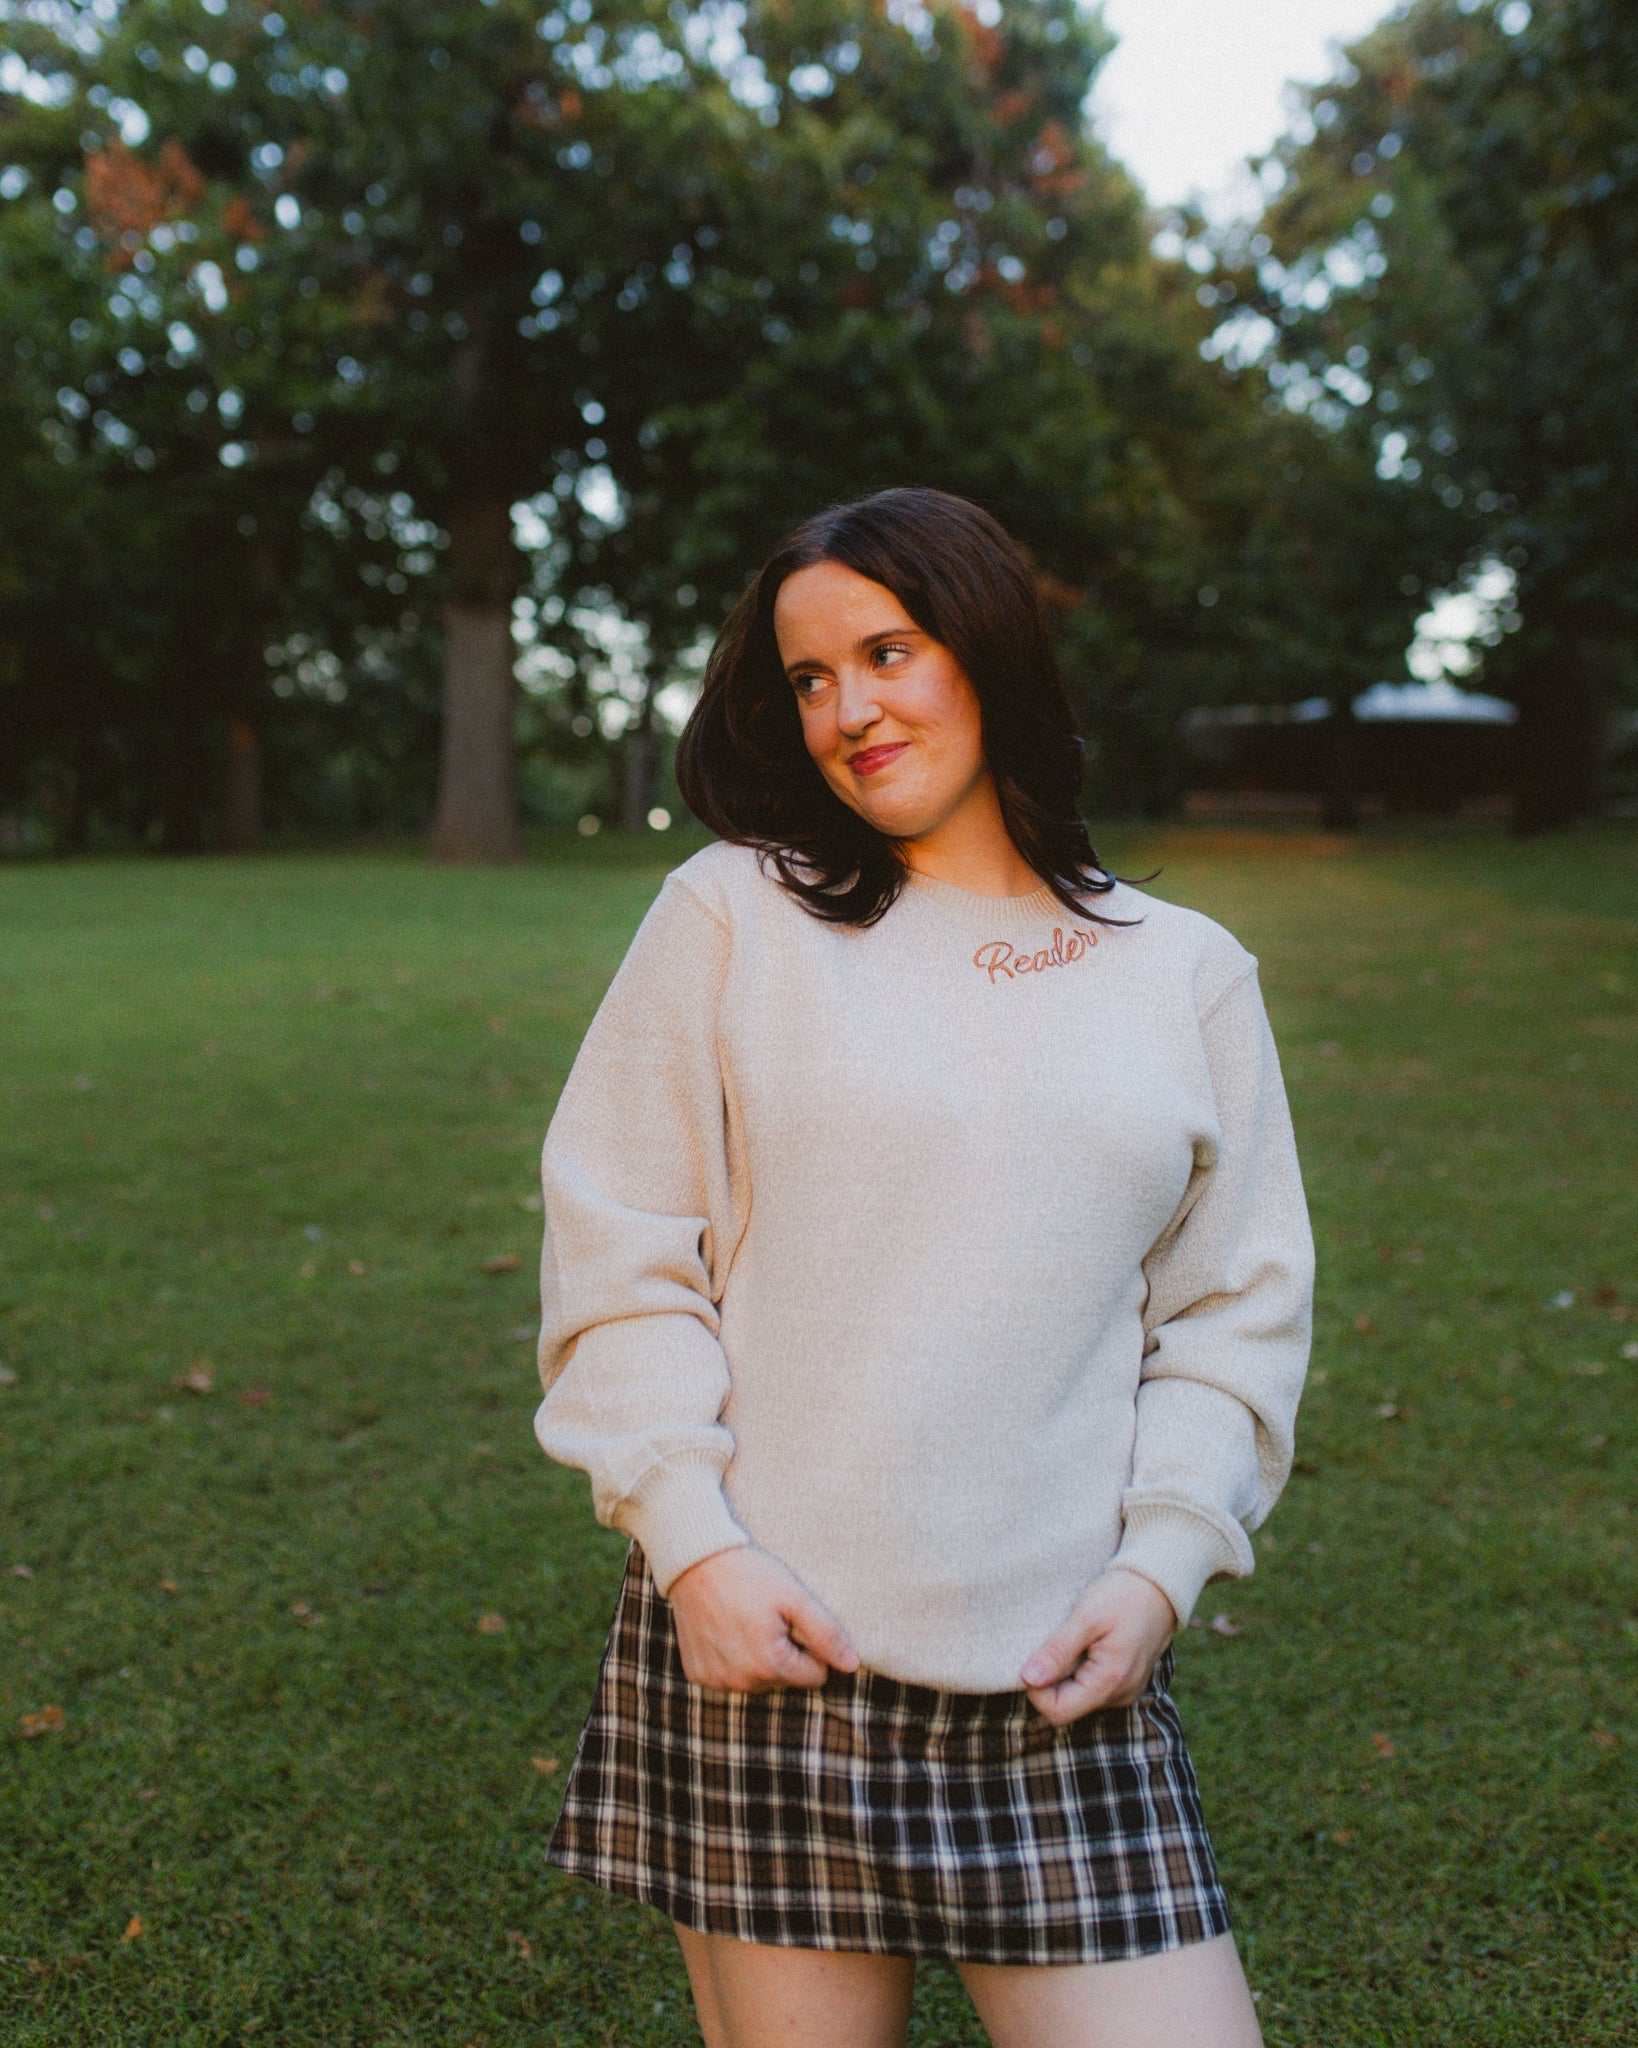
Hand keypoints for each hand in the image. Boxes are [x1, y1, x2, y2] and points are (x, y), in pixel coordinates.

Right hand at [666, 1543, 860, 1693]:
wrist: (695, 1560)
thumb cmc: (750, 1574)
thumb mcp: (795, 1596)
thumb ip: (827, 1634)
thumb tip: (851, 1666)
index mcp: (770, 1665)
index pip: (816, 1676)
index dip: (810, 1646)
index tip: (792, 1620)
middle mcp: (742, 1682)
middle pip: (786, 1680)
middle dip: (784, 1652)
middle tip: (767, 1616)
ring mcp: (717, 1681)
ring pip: (758, 1681)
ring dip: (758, 1658)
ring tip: (746, 1621)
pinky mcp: (698, 1675)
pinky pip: (729, 1677)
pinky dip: (732, 1659)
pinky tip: (725, 1630)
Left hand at [1016, 1567, 1177, 1725]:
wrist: (1160, 1586)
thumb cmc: (1123, 1596)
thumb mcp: (1085, 1617)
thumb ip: (1057, 1651)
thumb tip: (1027, 1679)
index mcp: (1110, 1682)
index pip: (1057, 1712)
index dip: (1037, 1688)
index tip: (1036, 1655)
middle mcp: (1120, 1695)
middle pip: (1066, 1706)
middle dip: (1051, 1679)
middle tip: (1056, 1641)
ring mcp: (1125, 1691)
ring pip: (1078, 1697)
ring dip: (1066, 1672)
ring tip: (1075, 1639)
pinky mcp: (1125, 1683)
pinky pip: (1092, 1687)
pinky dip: (1080, 1669)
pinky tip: (1086, 1643)